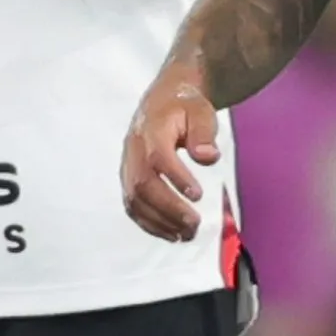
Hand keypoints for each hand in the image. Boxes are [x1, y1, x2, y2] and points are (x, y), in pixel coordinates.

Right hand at [122, 66, 222, 242]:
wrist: (162, 100)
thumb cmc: (184, 107)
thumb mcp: (200, 111)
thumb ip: (204, 133)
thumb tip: (207, 157)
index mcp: (152, 130)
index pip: (158, 156)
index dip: (175, 177)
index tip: (198, 195)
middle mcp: (134, 149)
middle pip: (142, 184)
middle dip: (168, 208)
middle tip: (194, 224)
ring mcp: (128, 165)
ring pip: (134, 199)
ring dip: (159, 221)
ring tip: (186, 234)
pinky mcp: (128, 178)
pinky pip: (132, 205)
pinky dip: (149, 223)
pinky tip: (171, 233)